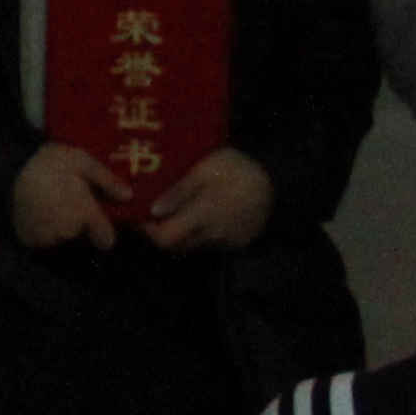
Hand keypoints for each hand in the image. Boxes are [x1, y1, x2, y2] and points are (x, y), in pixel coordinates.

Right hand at [10, 139, 131, 251]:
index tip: (96, 220)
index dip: (103, 231)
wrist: (6, 169)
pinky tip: (38, 212)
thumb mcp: (80, 160)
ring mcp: (48, 237)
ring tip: (51, 204)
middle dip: (80, 226)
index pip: (106, 239)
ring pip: (63, 239)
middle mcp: (69, 230)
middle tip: (68, 204)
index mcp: (85, 213)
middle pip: (82, 238)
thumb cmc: (49, 163)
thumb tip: (129, 196)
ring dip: (61, 227)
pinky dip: (43, 231)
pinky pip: (44, 240)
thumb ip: (106, 179)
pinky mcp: (30, 240)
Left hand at [144, 148, 275, 254]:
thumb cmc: (238, 169)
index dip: (147, 229)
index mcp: (204, 215)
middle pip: (174, 246)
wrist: (277, 183)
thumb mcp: (206, 169)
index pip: (165, 238)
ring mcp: (225, 242)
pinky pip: (208, 243)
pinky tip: (196, 213)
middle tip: (149, 210)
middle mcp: (213, 235)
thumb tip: (153, 211)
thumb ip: (180, 191)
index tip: (138, 212)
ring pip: (190, 245)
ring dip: (177, 232)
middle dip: (158, 231)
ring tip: (171, 208)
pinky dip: (196, 232)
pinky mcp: (236, 243)